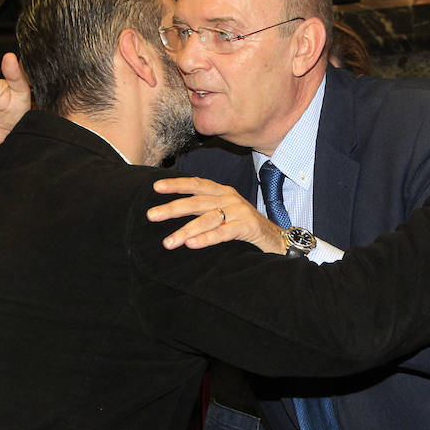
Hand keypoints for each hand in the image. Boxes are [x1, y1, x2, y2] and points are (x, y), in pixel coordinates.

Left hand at [146, 177, 285, 254]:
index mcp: (223, 192)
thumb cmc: (246, 226)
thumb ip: (206, 210)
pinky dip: (206, 238)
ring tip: (168, 242)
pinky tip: (191, 244)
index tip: (156, 187)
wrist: (277, 238)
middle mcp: (230, 198)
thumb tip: (175, 210)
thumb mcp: (225, 213)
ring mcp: (239, 211)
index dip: (176, 185)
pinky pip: (223, 233)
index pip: (197, 184)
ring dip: (185, 230)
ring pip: (207, 219)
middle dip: (173, 208)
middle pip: (197, 201)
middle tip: (152, 215)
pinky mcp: (247, 227)